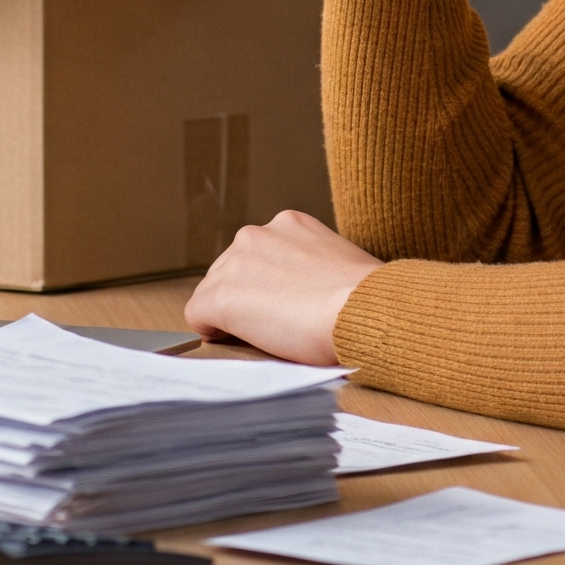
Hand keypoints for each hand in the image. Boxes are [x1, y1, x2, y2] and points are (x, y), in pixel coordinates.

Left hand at [183, 210, 381, 365]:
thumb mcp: (341, 263)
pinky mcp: (223, 296)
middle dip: (245, 296)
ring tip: (262, 335)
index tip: (281, 304)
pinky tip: (234, 340)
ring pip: (212, 291)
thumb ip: (315, 267)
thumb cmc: (366, 299)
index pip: (258, 254)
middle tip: (271, 324)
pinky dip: (211, 330)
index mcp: (289, 224)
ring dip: (230, 313)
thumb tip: (314, 290)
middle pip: (230, 270)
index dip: (265, 284)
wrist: (363, 310)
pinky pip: (198, 314)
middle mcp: (257, 234)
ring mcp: (237, 264)